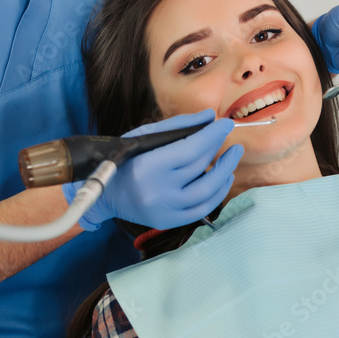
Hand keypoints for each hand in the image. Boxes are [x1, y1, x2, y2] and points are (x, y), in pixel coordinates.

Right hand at [63, 109, 241, 230]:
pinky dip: (218, 192)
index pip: (190, 149)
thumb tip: (209, 116)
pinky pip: (203, 209)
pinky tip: (224, 178)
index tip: (225, 123)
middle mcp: (158, 191)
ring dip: (225, 171)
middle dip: (219, 148)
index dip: (212, 135)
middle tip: (229, 136)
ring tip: (233, 156)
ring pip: (207, 191)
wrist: (105, 195)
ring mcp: (165, 210)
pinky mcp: (169, 221)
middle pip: (200, 167)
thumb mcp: (143, 136)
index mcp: (148, 166)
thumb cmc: (123, 160)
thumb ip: (177, 126)